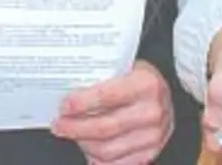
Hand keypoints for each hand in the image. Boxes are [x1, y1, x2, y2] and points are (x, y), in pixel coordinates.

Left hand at [51, 60, 173, 164]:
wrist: (163, 94)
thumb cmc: (138, 79)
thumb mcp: (124, 67)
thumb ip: (100, 78)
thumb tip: (65, 91)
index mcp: (146, 84)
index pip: (107, 96)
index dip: (81, 103)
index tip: (63, 106)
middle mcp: (153, 111)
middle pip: (104, 128)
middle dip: (75, 128)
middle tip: (59, 124)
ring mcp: (154, 135)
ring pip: (107, 150)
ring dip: (83, 144)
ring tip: (72, 134)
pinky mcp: (150, 152)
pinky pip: (117, 164)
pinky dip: (98, 159)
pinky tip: (88, 148)